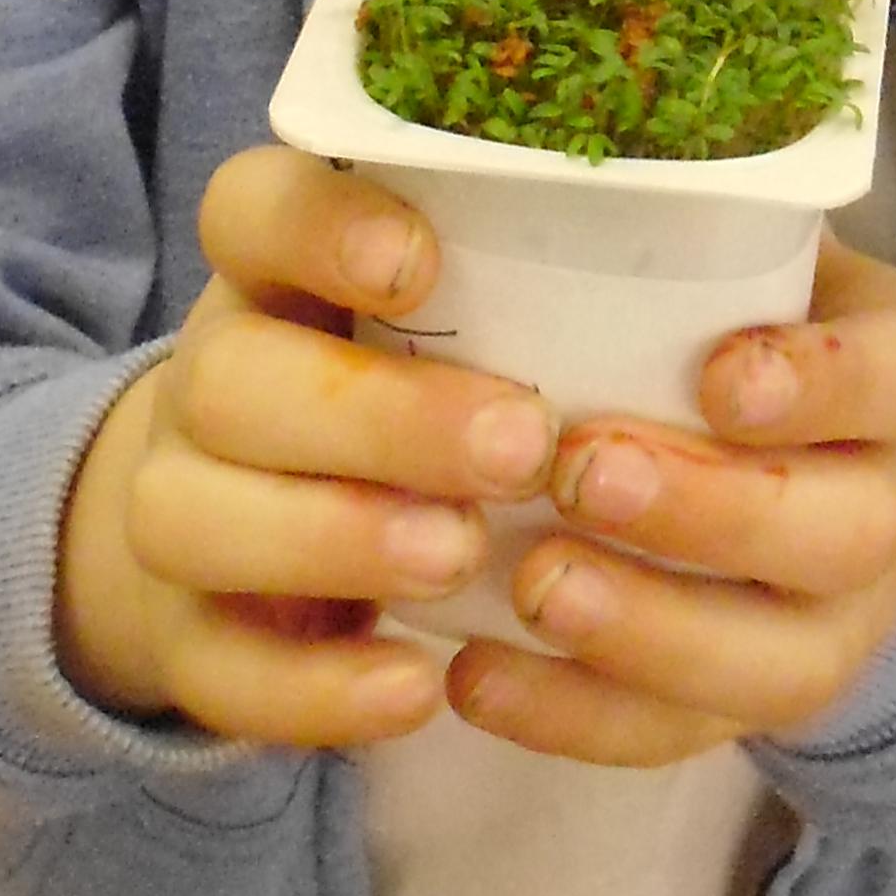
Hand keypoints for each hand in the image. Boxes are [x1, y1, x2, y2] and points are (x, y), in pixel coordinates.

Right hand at [53, 147, 556, 746]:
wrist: (275, 522)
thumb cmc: (429, 387)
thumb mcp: (480, 313)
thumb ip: (545, 281)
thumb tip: (715, 279)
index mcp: (275, 271)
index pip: (251, 207)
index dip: (319, 227)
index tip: (421, 265)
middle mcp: (209, 379)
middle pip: (228, 377)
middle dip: (376, 415)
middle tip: (521, 443)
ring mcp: (180, 508)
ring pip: (188, 518)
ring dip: (333, 539)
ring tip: (461, 558)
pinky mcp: (189, 637)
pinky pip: (217, 670)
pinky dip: (315, 688)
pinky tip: (418, 686)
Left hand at [449, 239, 895, 769]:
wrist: (828, 463)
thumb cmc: (746, 324)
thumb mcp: (757, 255)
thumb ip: (681, 220)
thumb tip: (517, 153)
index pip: (894, 380)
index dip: (818, 384)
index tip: (719, 374)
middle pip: (840, 532)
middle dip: (710, 511)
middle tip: (582, 470)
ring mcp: (839, 626)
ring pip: (774, 665)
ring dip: (646, 632)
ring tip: (530, 587)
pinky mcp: (756, 708)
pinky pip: (679, 739)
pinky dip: (574, 719)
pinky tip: (474, 678)